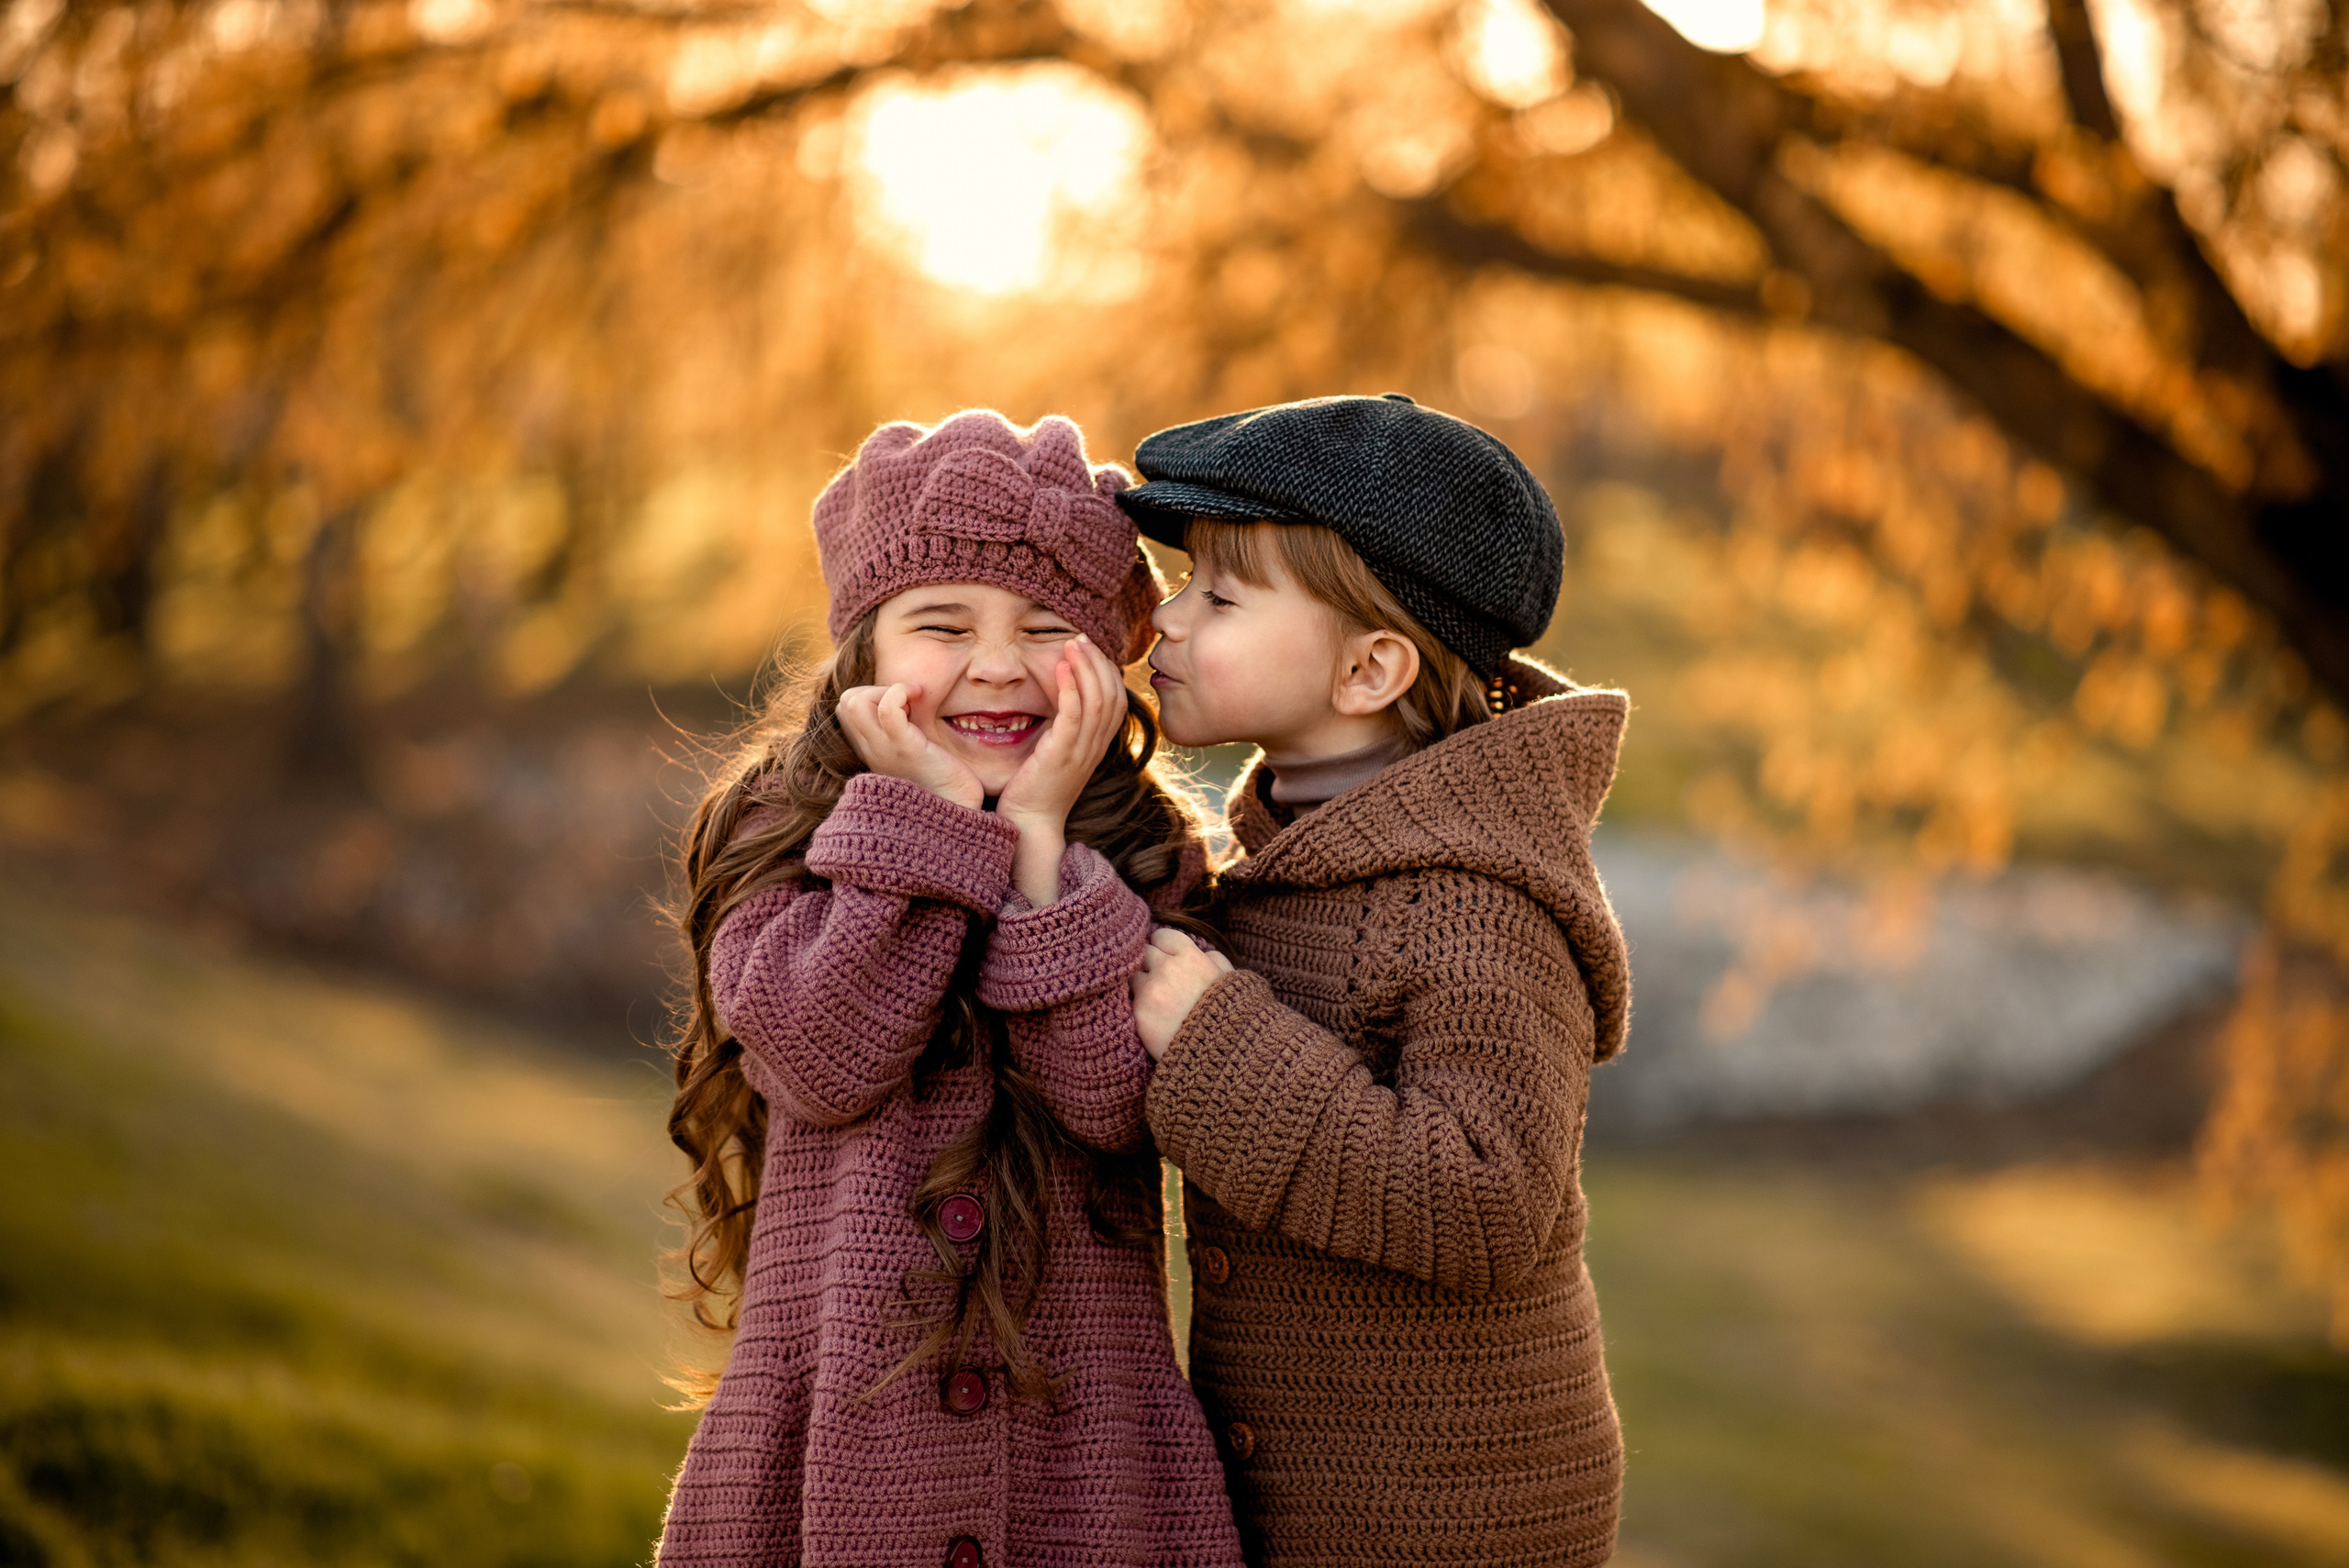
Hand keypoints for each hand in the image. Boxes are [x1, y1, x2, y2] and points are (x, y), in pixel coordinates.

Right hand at [835, 682, 984, 808]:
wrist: (958, 817)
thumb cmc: (946, 787)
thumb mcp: (919, 756)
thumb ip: (909, 735)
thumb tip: (915, 708)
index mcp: (874, 751)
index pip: (847, 711)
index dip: (873, 696)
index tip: (905, 706)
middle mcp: (872, 750)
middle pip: (845, 702)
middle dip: (876, 689)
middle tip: (909, 703)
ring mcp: (884, 750)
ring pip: (853, 701)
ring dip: (885, 689)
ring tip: (912, 701)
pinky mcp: (906, 749)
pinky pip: (886, 708)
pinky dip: (900, 692)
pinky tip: (919, 697)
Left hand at [993, 635, 1127, 833]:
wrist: (1030, 823)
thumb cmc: (1037, 788)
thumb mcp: (1058, 752)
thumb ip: (1066, 728)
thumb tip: (1061, 697)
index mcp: (1097, 745)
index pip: (1118, 700)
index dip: (1108, 670)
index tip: (1089, 649)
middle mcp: (1095, 746)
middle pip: (1112, 694)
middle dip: (1098, 661)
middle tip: (1081, 637)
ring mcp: (1081, 751)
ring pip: (1097, 699)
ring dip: (1086, 667)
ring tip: (1072, 643)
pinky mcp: (1062, 754)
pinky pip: (1074, 714)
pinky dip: (1070, 687)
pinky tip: (1061, 667)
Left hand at [1131, 927, 1232, 1060]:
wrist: (1222, 1054)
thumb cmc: (1232, 1016)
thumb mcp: (1232, 981)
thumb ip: (1216, 960)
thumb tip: (1205, 953)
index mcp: (1190, 957)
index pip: (1163, 936)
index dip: (1164, 947)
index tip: (1166, 957)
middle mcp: (1166, 970)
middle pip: (1144, 953)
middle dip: (1151, 964)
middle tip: (1159, 979)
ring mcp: (1150, 992)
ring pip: (1132, 976)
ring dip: (1140, 984)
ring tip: (1154, 999)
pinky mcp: (1139, 1014)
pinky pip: (1130, 1001)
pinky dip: (1138, 1006)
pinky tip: (1151, 1015)